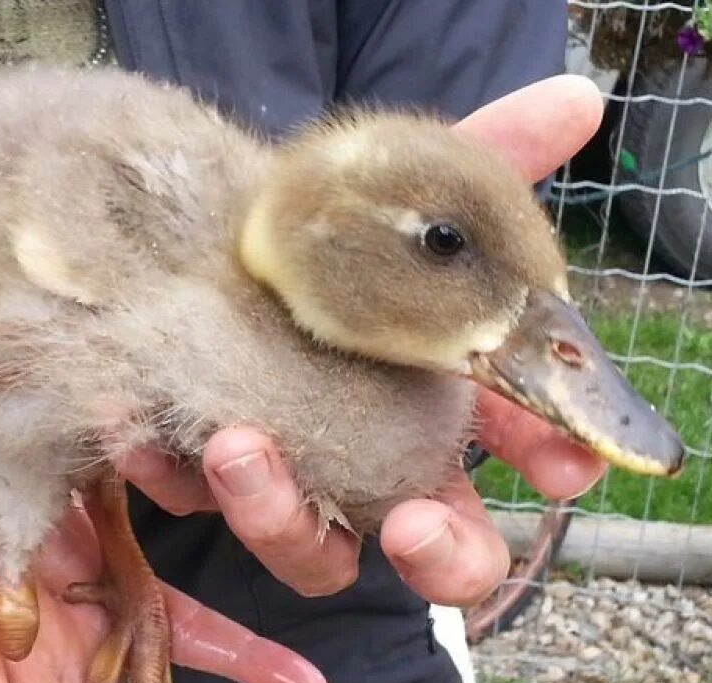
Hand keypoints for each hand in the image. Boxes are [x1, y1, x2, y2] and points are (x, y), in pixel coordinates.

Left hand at [119, 74, 612, 606]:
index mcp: (449, 404)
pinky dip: (160, 463)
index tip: (560, 471)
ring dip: (276, 514)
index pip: (531, 463)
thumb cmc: (337, 221)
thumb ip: (495, 149)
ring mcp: (290, 475)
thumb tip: (577, 95)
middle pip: (432, 551)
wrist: (211, 214)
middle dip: (438, 557)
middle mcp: (378, 458)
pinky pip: (180, 491)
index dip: (553, 471)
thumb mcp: (411, 182)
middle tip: (414, 525)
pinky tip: (134, 416)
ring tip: (238, 446)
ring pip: (303, 547)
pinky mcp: (196, 467)